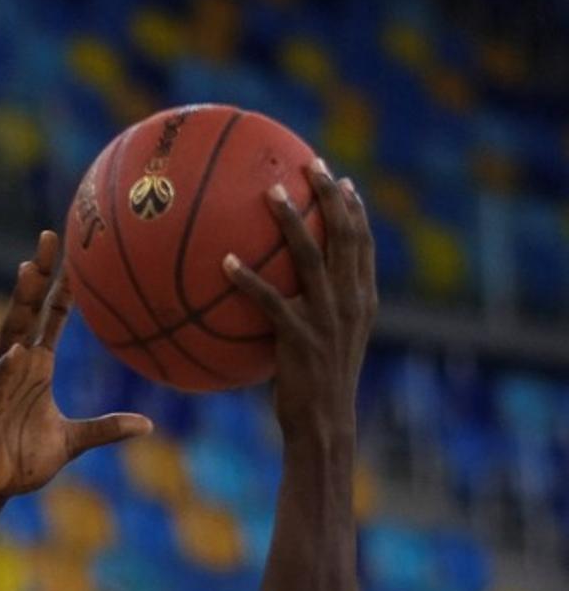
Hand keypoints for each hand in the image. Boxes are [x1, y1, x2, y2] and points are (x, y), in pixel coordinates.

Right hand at [0, 230, 150, 498]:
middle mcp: (14, 368)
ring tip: (28, 273)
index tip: (72, 254)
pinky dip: (4, 370)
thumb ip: (106, 429)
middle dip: (35, 277)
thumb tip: (147, 426)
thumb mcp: (74, 442)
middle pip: (25, 312)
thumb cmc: (24, 461)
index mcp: (35, 369)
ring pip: (8, 336)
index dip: (60, 288)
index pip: (49, 319)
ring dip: (18, 304)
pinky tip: (15, 352)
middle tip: (47, 239)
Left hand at [223, 161, 376, 442]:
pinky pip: (269, 299)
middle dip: (327, 195)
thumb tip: (288, 296)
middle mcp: (350, 302)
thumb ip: (318, 314)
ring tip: (269, 192)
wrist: (324, 425)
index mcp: (362, 301)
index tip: (341, 180)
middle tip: (309, 164)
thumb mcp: (328, 346)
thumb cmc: (318, 389)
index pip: (363, 243)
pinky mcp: (300, 337)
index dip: (353, 209)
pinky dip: (247, 279)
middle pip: (344, 235)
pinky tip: (225, 262)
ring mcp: (326, 318)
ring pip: (310, 255)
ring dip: (289, 220)